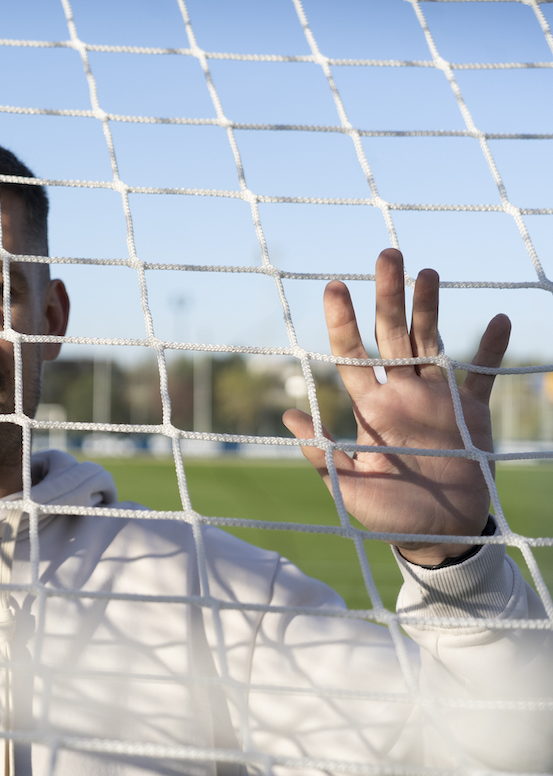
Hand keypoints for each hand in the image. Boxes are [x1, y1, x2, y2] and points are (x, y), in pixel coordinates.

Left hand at [283, 248, 509, 565]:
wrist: (438, 536)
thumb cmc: (388, 515)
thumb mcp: (349, 488)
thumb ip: (324, 453)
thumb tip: (289, 417)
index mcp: (370, 407)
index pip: (352, 355)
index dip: (343, 322)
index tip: (334, 286)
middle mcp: (401, 394)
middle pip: (392, 334)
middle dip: (388, 295)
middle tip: (386, 253)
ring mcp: (438, 400)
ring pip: (432, 342)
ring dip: (430, 307)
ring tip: (428, 271)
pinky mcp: (472, 415)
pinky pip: (483, 377)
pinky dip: (493, 351)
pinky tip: (499, 320)